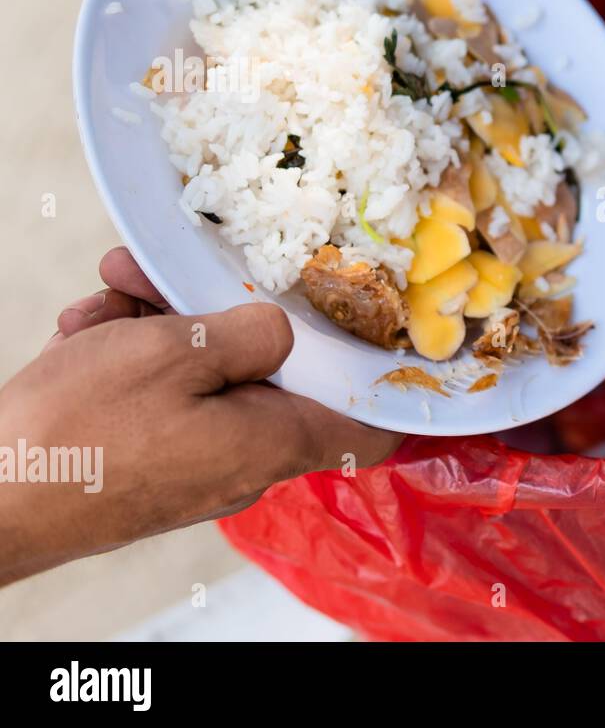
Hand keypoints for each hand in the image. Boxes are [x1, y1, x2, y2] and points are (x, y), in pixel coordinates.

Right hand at [0, 247, 402, 585]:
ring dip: (162, 321)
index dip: (391, 384)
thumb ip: (249, 332)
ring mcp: (195, 459)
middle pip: (270, 369)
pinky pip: (161, 393)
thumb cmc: (83, 431)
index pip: (371, 427)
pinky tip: (90, 329)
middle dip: (226, 310)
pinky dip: (130, 354)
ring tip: (115, 287)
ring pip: (205, 370)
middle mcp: (245, 456)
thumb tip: (282, 329)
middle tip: (173, 268)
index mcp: (275, 439)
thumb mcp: (176, 354)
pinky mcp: (149, 457)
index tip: (398, 331)